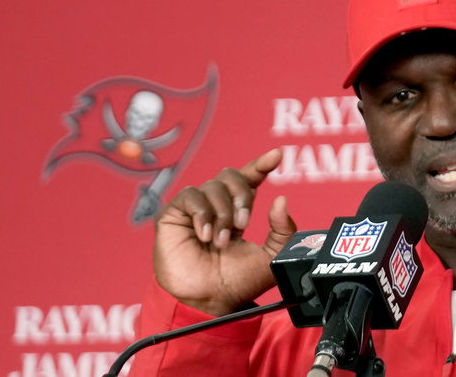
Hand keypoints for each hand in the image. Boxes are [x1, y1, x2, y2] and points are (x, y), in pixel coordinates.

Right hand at [153, 148, 295, 316]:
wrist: (210, 301)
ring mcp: (194, 210)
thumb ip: (282, 230)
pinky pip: (191, 196)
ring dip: (222, 213)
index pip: (249, 179)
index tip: (278, 155)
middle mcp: (215, 207)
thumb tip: (281, 200)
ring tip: (221, 241)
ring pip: (213, 186)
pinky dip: (203, 213)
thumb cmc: (237, 283)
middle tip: (243, 224)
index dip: (262, 164)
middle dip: (241, 196)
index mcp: (237, 212)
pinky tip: (205, 234)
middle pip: (231, 176)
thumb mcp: (271, 256)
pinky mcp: (172, 215)